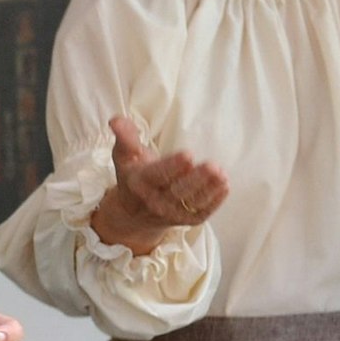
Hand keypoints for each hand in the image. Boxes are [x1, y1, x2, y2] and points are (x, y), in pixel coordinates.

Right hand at [89, 116, 228, 254]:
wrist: (133, 214)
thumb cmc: (133, 177)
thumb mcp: (125, 156)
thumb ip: (125, 137)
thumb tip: (115, 120)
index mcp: (139, 184)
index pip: (157, 175)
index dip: (173, 166)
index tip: (188, 154)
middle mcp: (154, 202)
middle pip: (178, 191)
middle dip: (196, 179)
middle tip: (212, 165)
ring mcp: (171, 213)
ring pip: (193, 202)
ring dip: (209, 189)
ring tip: (221, 174)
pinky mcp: (186, 220)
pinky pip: (202, 212)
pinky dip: (215, 201)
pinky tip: (224, 186)